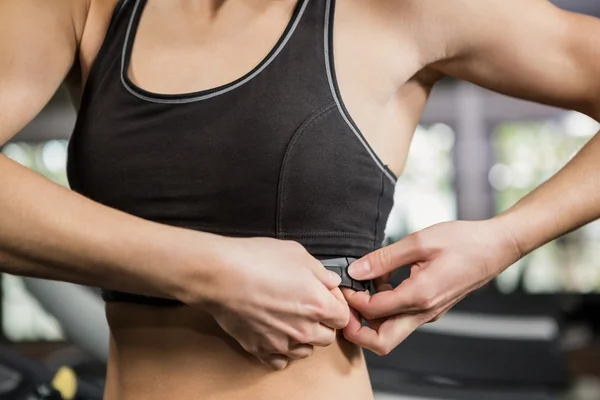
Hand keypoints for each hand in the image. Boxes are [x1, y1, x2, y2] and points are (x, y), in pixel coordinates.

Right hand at [193, 237, 349, 369]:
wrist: (221, 275)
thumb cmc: (257, 259)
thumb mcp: (297, 254)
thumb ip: (320, 272)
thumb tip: (330, 282)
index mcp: (318, 305)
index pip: (343, 317)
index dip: (337, 304)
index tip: (325, 295)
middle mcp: (304, 329)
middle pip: (327, 337)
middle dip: (322, 323)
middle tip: (308, 306)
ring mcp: (281, 342)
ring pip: (305, 351)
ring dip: (303, 338)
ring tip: (290, 320)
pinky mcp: (260, 349)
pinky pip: (279, 360)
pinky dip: (281, 351)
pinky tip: (275, 334)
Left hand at [341, 219, 520, 355]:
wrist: (495, 247)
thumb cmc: (463, 241)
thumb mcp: (419, 242)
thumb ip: (384, 258)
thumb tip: (356, 269)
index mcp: (420, 296)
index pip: (373, 311)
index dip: (352, 299)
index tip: (343, 283)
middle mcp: (424, 312)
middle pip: (381, 341)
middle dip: (357, 330)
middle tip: (345, 305)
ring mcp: (429, 313)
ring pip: (391, 332)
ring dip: (371, 317)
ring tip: (364, 286)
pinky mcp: (431, 308)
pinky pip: (402, 318)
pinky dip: (386, 307)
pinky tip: (382, 281)